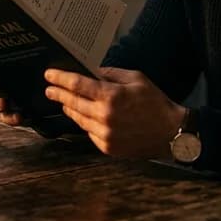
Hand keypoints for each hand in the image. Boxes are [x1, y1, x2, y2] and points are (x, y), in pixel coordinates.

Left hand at [43, 67, 184, 158]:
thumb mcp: (136, 79)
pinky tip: (86, 117)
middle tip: (49, 89)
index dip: (60, 79)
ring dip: (70, 109)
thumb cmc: (156, 103)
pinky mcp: (107, 148)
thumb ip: (112, 74)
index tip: (49, 75)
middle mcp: (104, 116)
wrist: (171, 133)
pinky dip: (85, 124)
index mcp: (111, 96)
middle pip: (72, 103)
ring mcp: (104, 134)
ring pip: (78, 120)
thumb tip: (93, 72)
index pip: (77, 85)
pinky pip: (89, 133)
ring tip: (65, 103)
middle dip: (59, 95)